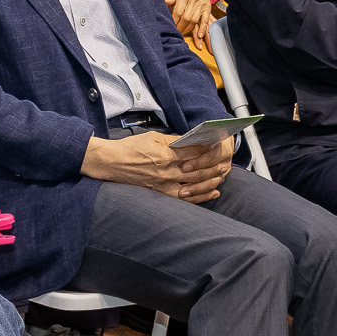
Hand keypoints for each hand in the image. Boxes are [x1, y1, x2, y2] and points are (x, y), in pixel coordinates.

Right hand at [82, 129, 231, 202]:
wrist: (110, 163)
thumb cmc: (129, 148)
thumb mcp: (152, 137)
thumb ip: (174, 140)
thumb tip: (192, 140)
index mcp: (164, 154)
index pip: (194, 151)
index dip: (209, 148)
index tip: (220, 144)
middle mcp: (166, 172)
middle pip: (197, 170)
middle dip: (214, 166)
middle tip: (226, 162)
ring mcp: (163, 185)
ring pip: (194, 186)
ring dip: (211, 181)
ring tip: (222, 176)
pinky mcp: (160, 194)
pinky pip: (185, 198)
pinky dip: (200, 196)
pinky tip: (213, 192)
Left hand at [165, 0, 215, 48]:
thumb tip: (166, 3)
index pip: (178, 11)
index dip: (174, 20)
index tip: (170, 26)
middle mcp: (194, 0)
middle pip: (186, 17)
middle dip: (180, 27)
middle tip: (176, 32)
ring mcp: (201, 5)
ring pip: (194, 20)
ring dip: (188, 29)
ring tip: (182, 33)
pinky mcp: (207, 8)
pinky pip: (205, 20)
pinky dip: (203, 28)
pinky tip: (199, 35)